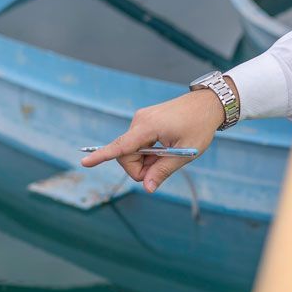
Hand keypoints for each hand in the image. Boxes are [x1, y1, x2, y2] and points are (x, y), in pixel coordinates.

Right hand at [80, 81, 230, 191]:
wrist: (208, 104)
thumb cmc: (199, 126)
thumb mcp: (185, 153)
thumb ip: (163, 171)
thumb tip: (147, 188)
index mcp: (148, 127)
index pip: (120, 146)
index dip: (102, 156)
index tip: (84, 162)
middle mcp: (139, 121)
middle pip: (126, 156)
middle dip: (141, 168)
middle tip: (164, 167)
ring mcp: (140, 120)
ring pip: (132, 152)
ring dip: (147, 160)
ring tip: (169, 153)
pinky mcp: (143, 121)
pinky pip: (138, 144)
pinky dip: (149, 152)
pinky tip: (165, 146)